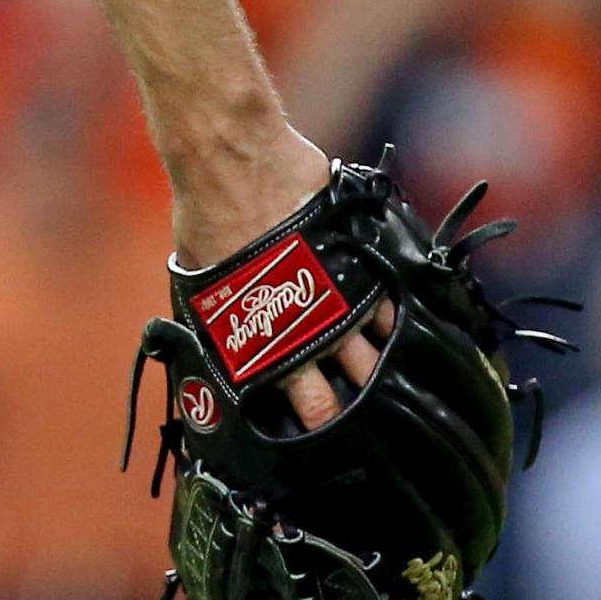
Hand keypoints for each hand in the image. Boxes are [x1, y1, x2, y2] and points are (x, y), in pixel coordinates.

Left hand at [168, 125, 384, 432]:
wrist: (235, 160)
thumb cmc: (207, 215)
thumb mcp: (201, 277)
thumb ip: (218, 311)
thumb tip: (214, 331)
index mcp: (267, 340)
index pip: (302, 402)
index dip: (316, 422)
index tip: (324, 439)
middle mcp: (310, 325)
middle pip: (348, 386)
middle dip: (358, 408)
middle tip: (368, 427)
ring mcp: (340, 292)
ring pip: (373, 347)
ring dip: (382, 365)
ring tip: (392, 385)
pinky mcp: (358, 257)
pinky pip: (385, 299)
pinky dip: (392, 315)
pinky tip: (398, 329)